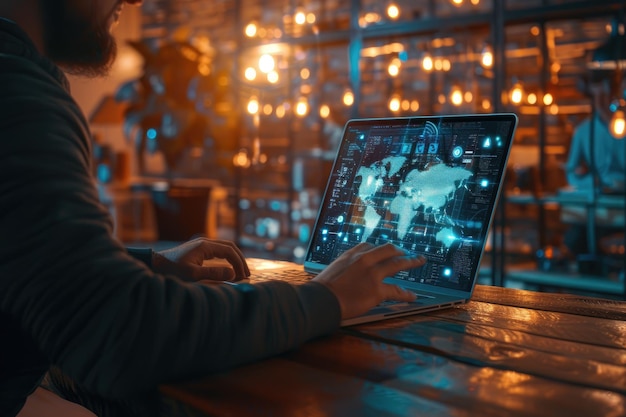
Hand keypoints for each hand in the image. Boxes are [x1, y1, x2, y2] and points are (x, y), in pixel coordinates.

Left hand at [152, 237, 249, 281]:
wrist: (155, 265)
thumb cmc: (172, 270)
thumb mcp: (192, 275)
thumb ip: (213, 274)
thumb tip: (232, 274)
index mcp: (205, 246)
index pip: (230, 251)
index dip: (239, 264)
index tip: (244, 276)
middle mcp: (205, 242)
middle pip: (230, 247)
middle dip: (239, 260)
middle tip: (246, 274)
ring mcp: (201, 244)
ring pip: (224, 247)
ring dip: (233, 259)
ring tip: (239, 272)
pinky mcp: (198, 249)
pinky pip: (218, 250)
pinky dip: (226, 258)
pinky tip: (227, 268)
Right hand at [312, 242, 426, 319]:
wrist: (321, 300)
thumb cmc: (322, 289)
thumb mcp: (332, 270)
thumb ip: (344, 267)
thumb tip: (348, 272)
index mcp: (351, 254)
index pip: (370, 246)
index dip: (381, 249)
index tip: (386, 251)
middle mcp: (364, 260)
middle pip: (388, 250)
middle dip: (400, 251)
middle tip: (408, 253)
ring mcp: (372, 274)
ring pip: (397, 264)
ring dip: (411, 262)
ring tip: (419, 261)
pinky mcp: (377, 290)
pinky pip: (396, 290)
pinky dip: (406, 294)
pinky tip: (412, 296)